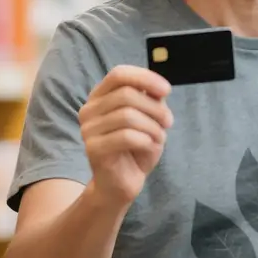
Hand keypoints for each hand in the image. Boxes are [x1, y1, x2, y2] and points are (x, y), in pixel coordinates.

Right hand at [79, 65, 172, 206]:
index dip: (145, 78)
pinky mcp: (93, 149)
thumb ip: (151, 100)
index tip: (167, 91)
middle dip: (154, 108)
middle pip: (126, 94)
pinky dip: (145, 140)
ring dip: (152, 126)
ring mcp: (88, 129)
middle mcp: (89, 109)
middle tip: (168, 122)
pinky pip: (126, 136)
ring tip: (159, 137)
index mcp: (100, 96)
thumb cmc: (136, 147)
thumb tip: (159, 88)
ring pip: (127, 115)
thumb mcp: (148, 118)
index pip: (119, 74)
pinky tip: (149, 146)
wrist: (122, 182)